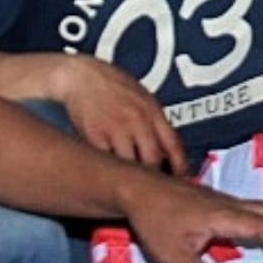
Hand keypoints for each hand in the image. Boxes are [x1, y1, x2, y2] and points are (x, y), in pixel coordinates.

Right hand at [53, 52, 184, 175]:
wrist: (80, 76)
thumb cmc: (111, 85)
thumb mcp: (142, 97)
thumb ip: (154, 122)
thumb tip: (167, 148)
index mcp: (153, 112)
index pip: (174, 145)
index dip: (181, 167)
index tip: (182, 180)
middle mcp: (138, 121)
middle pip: (153, 160)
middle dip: (155, 176)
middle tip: (153, 187)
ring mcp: (116, 129)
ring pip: (130, 164)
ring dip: (131, 176)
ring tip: (130, 184)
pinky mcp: (94, 137)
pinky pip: (106, 161)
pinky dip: (110, 169)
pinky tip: (109, 174)